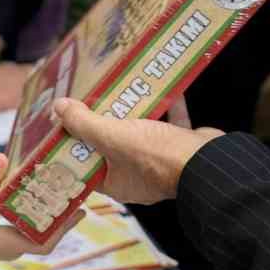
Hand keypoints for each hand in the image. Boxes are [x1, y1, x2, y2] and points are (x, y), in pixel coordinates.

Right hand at [0, 153, 82, 269]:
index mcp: (8, 242)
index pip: (44, 242)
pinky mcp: (4, 243)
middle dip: (63, 223)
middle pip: (46, 239)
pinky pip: (28, 235)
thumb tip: (3, 156)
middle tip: (78, 199)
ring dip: (52, 222)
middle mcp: (12, 248)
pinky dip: (39, 223)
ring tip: (65, 199)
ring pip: (38, 238)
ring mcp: (9, 247)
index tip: (78, 211)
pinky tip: (42, 204)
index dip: (63, 229)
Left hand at [51, 96, 221, 204]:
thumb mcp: (114, 138)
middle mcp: (137, 176)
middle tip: (91, 99)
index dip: (73, 145)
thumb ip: (86, 124)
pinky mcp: (179, 148)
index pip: (86, 165)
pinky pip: (169, 124)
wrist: (210, 162)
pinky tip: (163, 86)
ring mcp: (160, 163)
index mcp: (117, 183)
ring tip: (121, 90)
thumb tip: (59, 108)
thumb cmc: (159, 158)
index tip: (65, 123)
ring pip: (141, 134)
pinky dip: (166, 106)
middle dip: (104, 123)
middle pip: (112, 147)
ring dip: (134, 113)